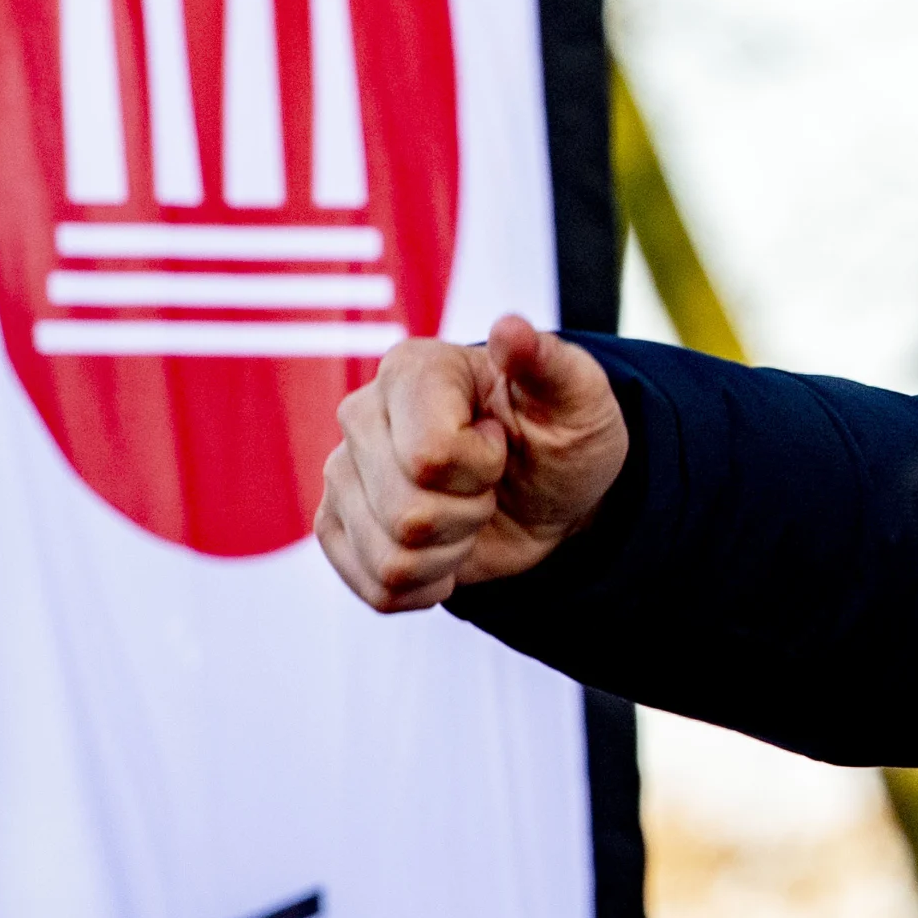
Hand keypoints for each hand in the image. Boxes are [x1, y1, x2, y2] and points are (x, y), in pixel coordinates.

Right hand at [316, 314, 629, 612]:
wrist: (549, 493)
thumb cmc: (562, 436)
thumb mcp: (580, 398)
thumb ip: (551, 363)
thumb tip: (510, 329)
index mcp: (411, 369)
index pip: (429, 456)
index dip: (482, 468)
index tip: (501, 443)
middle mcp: (361, 415)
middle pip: (409, 514)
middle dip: (470, 513)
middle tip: (488, 484)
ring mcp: (341, 474)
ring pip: (394, 558)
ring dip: (452, 553)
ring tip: (466, 513)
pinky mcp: (337, 527)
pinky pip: (378, 588)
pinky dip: (428, 585)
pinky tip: (446, 551)